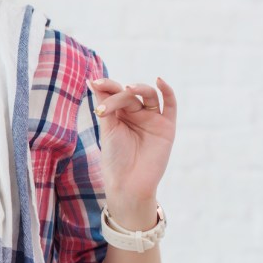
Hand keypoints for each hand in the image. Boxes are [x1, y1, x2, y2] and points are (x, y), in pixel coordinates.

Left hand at [88, 77, 176, 226]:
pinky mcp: (167, 126)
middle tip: (105, 106)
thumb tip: (92, 80)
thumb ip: (106, 105)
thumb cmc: (115, 158)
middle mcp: (136, 114)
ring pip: (149, 95)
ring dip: (139, 89)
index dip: (106, 86)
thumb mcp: (108, 129)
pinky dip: (167, 92)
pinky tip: (160, 81)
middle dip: (117, 95)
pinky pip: (170, 105)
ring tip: (128, 89)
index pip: (114, 93)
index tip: (94, 82)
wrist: (129, 182)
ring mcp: (152, 119)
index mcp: (119, 114)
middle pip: (129, 94)